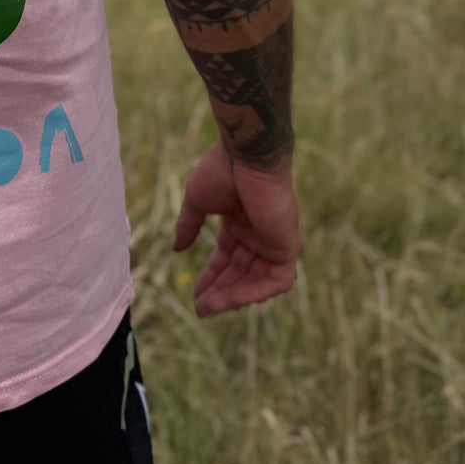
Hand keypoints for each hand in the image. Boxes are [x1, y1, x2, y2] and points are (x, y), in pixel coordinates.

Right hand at [172, 146, 300, 316]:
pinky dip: (255, 293)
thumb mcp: (197, 202)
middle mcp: (259, 235)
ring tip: (209, 306)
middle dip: (219, 292)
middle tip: (200, 307)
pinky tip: (231, 299)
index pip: (226, 259)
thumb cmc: (223, 170)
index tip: (194, 294)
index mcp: (240, 223)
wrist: (247, 156)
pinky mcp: (288, 247)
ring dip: (233, 297)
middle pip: (240, 274)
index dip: (211, 277)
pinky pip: (276, 282)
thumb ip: (189, 226)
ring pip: (256, 282)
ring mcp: (274, 242)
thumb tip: (176, 249)